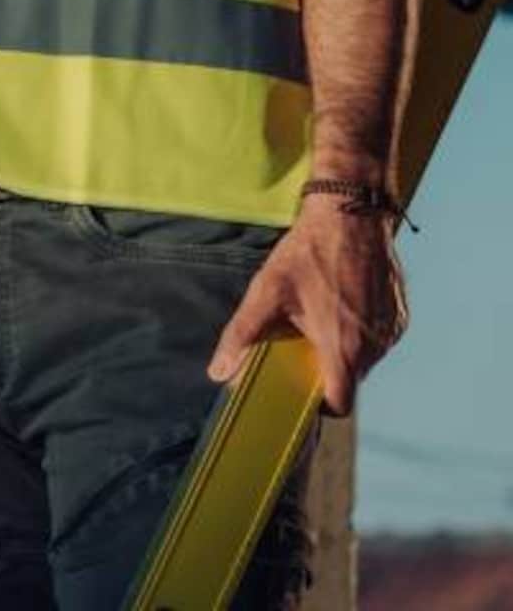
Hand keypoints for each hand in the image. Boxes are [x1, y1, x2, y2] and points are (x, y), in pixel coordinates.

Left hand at [206, 197, 408, 414]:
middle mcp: (375, 348)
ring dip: (345, 346)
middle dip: (327, 367)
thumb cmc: (307, 254)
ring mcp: (392, 331)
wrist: (350, 214)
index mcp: (344, 349)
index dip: (320, 404)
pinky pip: (380, 337)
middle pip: (351, 379)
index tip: (303, 388)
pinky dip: (362, 330)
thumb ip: (242, 336)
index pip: (340, 404)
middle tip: (304, 340)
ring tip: (322, 313)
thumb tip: (217, 372)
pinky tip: (342, 301)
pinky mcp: (401, 315)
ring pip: (367, 358)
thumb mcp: (267, 292)